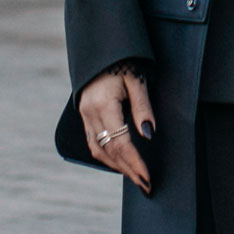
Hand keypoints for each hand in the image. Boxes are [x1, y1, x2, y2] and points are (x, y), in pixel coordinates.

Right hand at [77, 63, 155, 193]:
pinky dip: (107, 156)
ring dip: (117, 167)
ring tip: (136, 178)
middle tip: (146, 186)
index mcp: (103, 104)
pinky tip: (120, 163)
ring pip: (98, 150)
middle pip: (109, 151)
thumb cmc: (123, 61)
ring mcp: (84, 115)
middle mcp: (90, 113)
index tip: (147, 178)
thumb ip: (143, 108)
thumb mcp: (137, 81)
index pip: (120, 143)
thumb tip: (148, 135)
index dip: (134, 163)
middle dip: (129, 170)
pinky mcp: (84, 115)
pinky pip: (93, 143)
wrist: (101, 47)